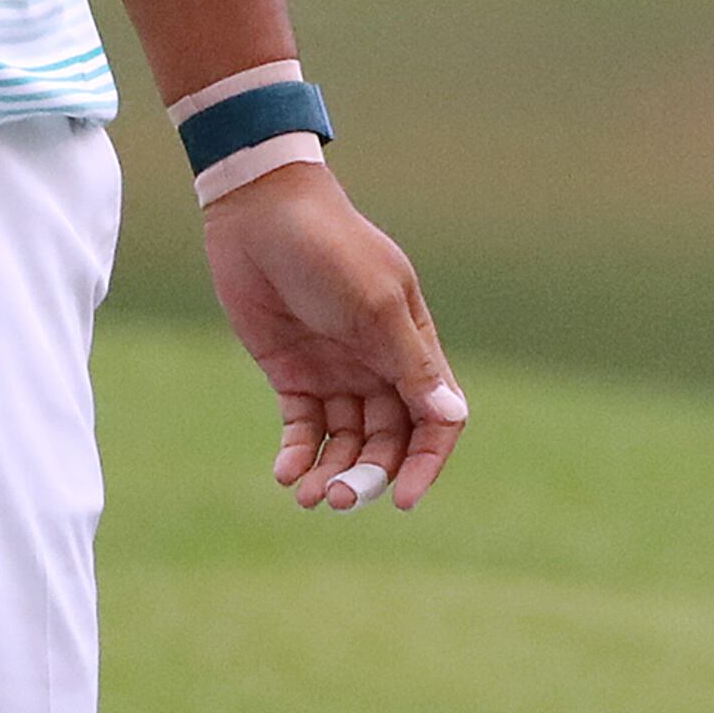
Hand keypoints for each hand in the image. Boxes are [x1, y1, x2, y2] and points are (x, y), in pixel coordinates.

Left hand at [202, 164, 468, 511]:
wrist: (260, 213)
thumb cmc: (330, 248)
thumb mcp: (375, 305)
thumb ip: (411, 364)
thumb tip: (453, 416)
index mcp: (412, 346)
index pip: (435, 419)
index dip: (425, 462)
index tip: (401, 499)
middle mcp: (379, 365)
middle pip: (388, 441)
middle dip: (368, 476)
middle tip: (338, 499)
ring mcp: (336, 371)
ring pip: (345, 442)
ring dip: (331, 472)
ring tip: (306, 494)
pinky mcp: (292, 374)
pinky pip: (303, 428)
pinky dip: (297, 454)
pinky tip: (286, 472)